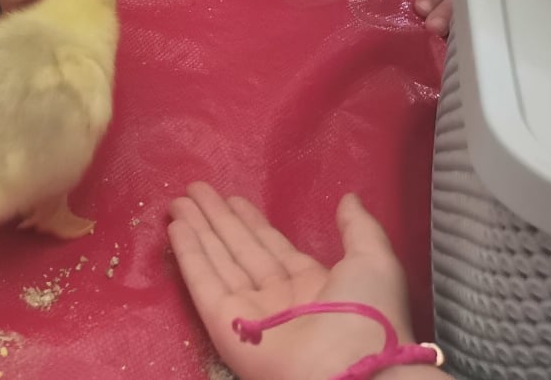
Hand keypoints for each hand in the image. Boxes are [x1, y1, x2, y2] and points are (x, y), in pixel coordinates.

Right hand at [168, 183, 419, 379]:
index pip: (272, 246)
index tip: (231, 197)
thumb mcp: (374, 262)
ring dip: (197, 230)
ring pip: (217, 262)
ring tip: (177, 201)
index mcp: (312, 286)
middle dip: (216, 219)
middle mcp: (277, 298)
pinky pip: (203, 284)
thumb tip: (347, 198)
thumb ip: (358, 228)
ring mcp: (248, 313)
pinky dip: (189, 255)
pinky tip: (176, 228)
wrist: (349, 369)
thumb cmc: (366, 315)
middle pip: (239, 250)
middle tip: (194, 189)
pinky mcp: (223, 326)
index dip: (250, 221)